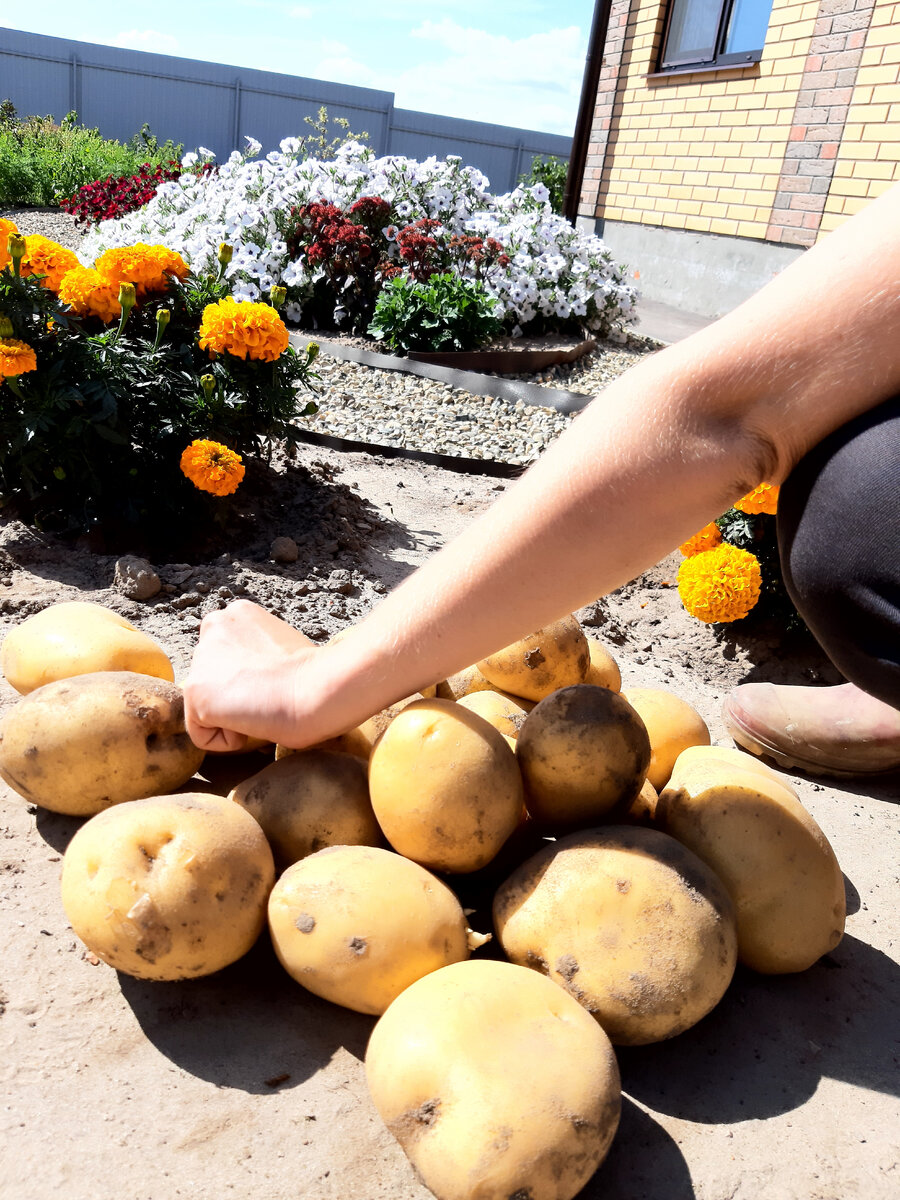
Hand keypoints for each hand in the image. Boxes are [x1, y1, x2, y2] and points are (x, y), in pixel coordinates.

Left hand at [183, 600, 316, 751]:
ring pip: (207, 706)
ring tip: (262, 708)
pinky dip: (229, 740)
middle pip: (212, 680)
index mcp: (238, 614)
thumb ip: (257, 655)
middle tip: (268, 698)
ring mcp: (200, 659)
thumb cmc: (315, 676)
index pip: (227, 658)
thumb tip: (252, 681)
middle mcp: (213, 626)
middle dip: (237, 695)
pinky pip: (203, 734)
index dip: (252, 679)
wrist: (318, 688)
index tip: (274, 682)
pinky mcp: (194, 691)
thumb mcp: (283, 648)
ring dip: (234, 716)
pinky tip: (252, 722)